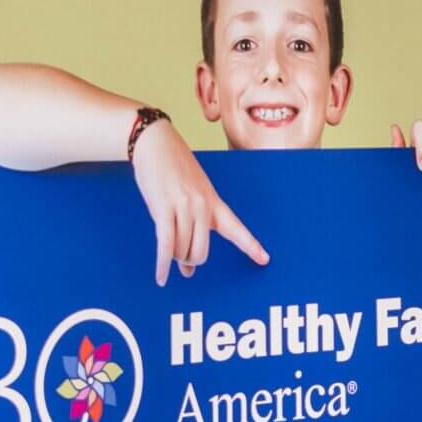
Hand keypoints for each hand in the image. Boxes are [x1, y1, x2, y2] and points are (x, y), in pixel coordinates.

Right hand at [131, 121, 268, 284]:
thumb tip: (187, 268)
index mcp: (214, 203)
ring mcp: (184, 207)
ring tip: (167, 252)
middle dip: (189, 260)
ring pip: (181, 249)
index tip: (264, 259)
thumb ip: (192, 230)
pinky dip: (164, 264)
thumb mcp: (190, 197)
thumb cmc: (173, 172)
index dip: (251, 245)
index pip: (236, 228)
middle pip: (200, 251)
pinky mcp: (163, 208)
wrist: (156, 144)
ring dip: (173, 257)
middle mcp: (203, 206)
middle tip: (181, 260)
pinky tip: (162, 278)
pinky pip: (166, 244)